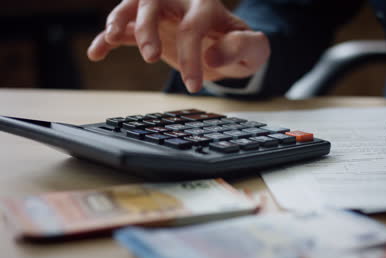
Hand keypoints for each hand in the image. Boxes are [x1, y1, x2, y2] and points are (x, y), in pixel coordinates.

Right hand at [87, 0, 269, 92]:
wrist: (225, 46)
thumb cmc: (238, 47)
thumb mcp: (254, 50)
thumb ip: (245, 47)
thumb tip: (213, 54)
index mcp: (207, 6)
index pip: (192, 27)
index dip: (191, 55)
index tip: (192, 86)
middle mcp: (179, 2)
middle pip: (154, 3)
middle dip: (148, 28)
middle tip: (151, 58)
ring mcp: (160, 13)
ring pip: (133, 6)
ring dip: (119, 20)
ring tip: (110, 37)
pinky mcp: (147, 27)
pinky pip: (122, 27)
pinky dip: (106, 38)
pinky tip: (96, 53)